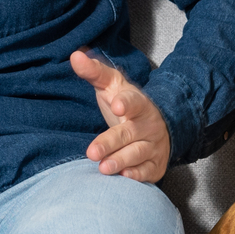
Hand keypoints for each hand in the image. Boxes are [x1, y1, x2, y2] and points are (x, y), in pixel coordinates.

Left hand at [74, 48, 170, 182]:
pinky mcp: (155, 165)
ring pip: (137, 154)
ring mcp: (154, 146)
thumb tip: (75, 56)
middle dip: (111, 143)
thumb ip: (94, 72)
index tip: (117, 105)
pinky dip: (137, 175)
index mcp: (139, 103)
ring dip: (121, 161)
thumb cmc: (126, 105)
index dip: (126, 103)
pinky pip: (147, 172)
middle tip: (92, 152)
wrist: (159, 127)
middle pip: (129, 134)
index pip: (133, 101)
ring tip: (104, 168)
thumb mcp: (112, 86)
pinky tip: (124, 176)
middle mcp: (148, 125)